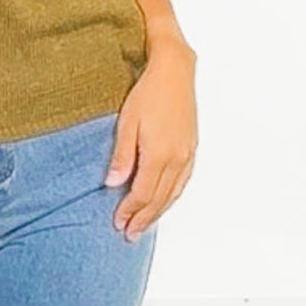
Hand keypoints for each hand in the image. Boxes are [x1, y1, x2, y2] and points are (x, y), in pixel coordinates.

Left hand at [103, 37, 197, 241]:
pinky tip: (165, 200)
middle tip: (130, 234)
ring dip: (158, 212)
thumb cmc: (148, 92)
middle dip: (143, 218)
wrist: (175, 71)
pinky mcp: (192, 148)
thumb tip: (113, 184)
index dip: (130, 211)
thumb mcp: (127, 122)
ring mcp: (187, 155)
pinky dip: (172, 197)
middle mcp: (176, 159)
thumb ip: (122, 156)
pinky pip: (182, 182)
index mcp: (159, 155)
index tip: (118, 223)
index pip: (142, 194)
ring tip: (144, 224)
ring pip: (173, 193)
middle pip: (158, 199)